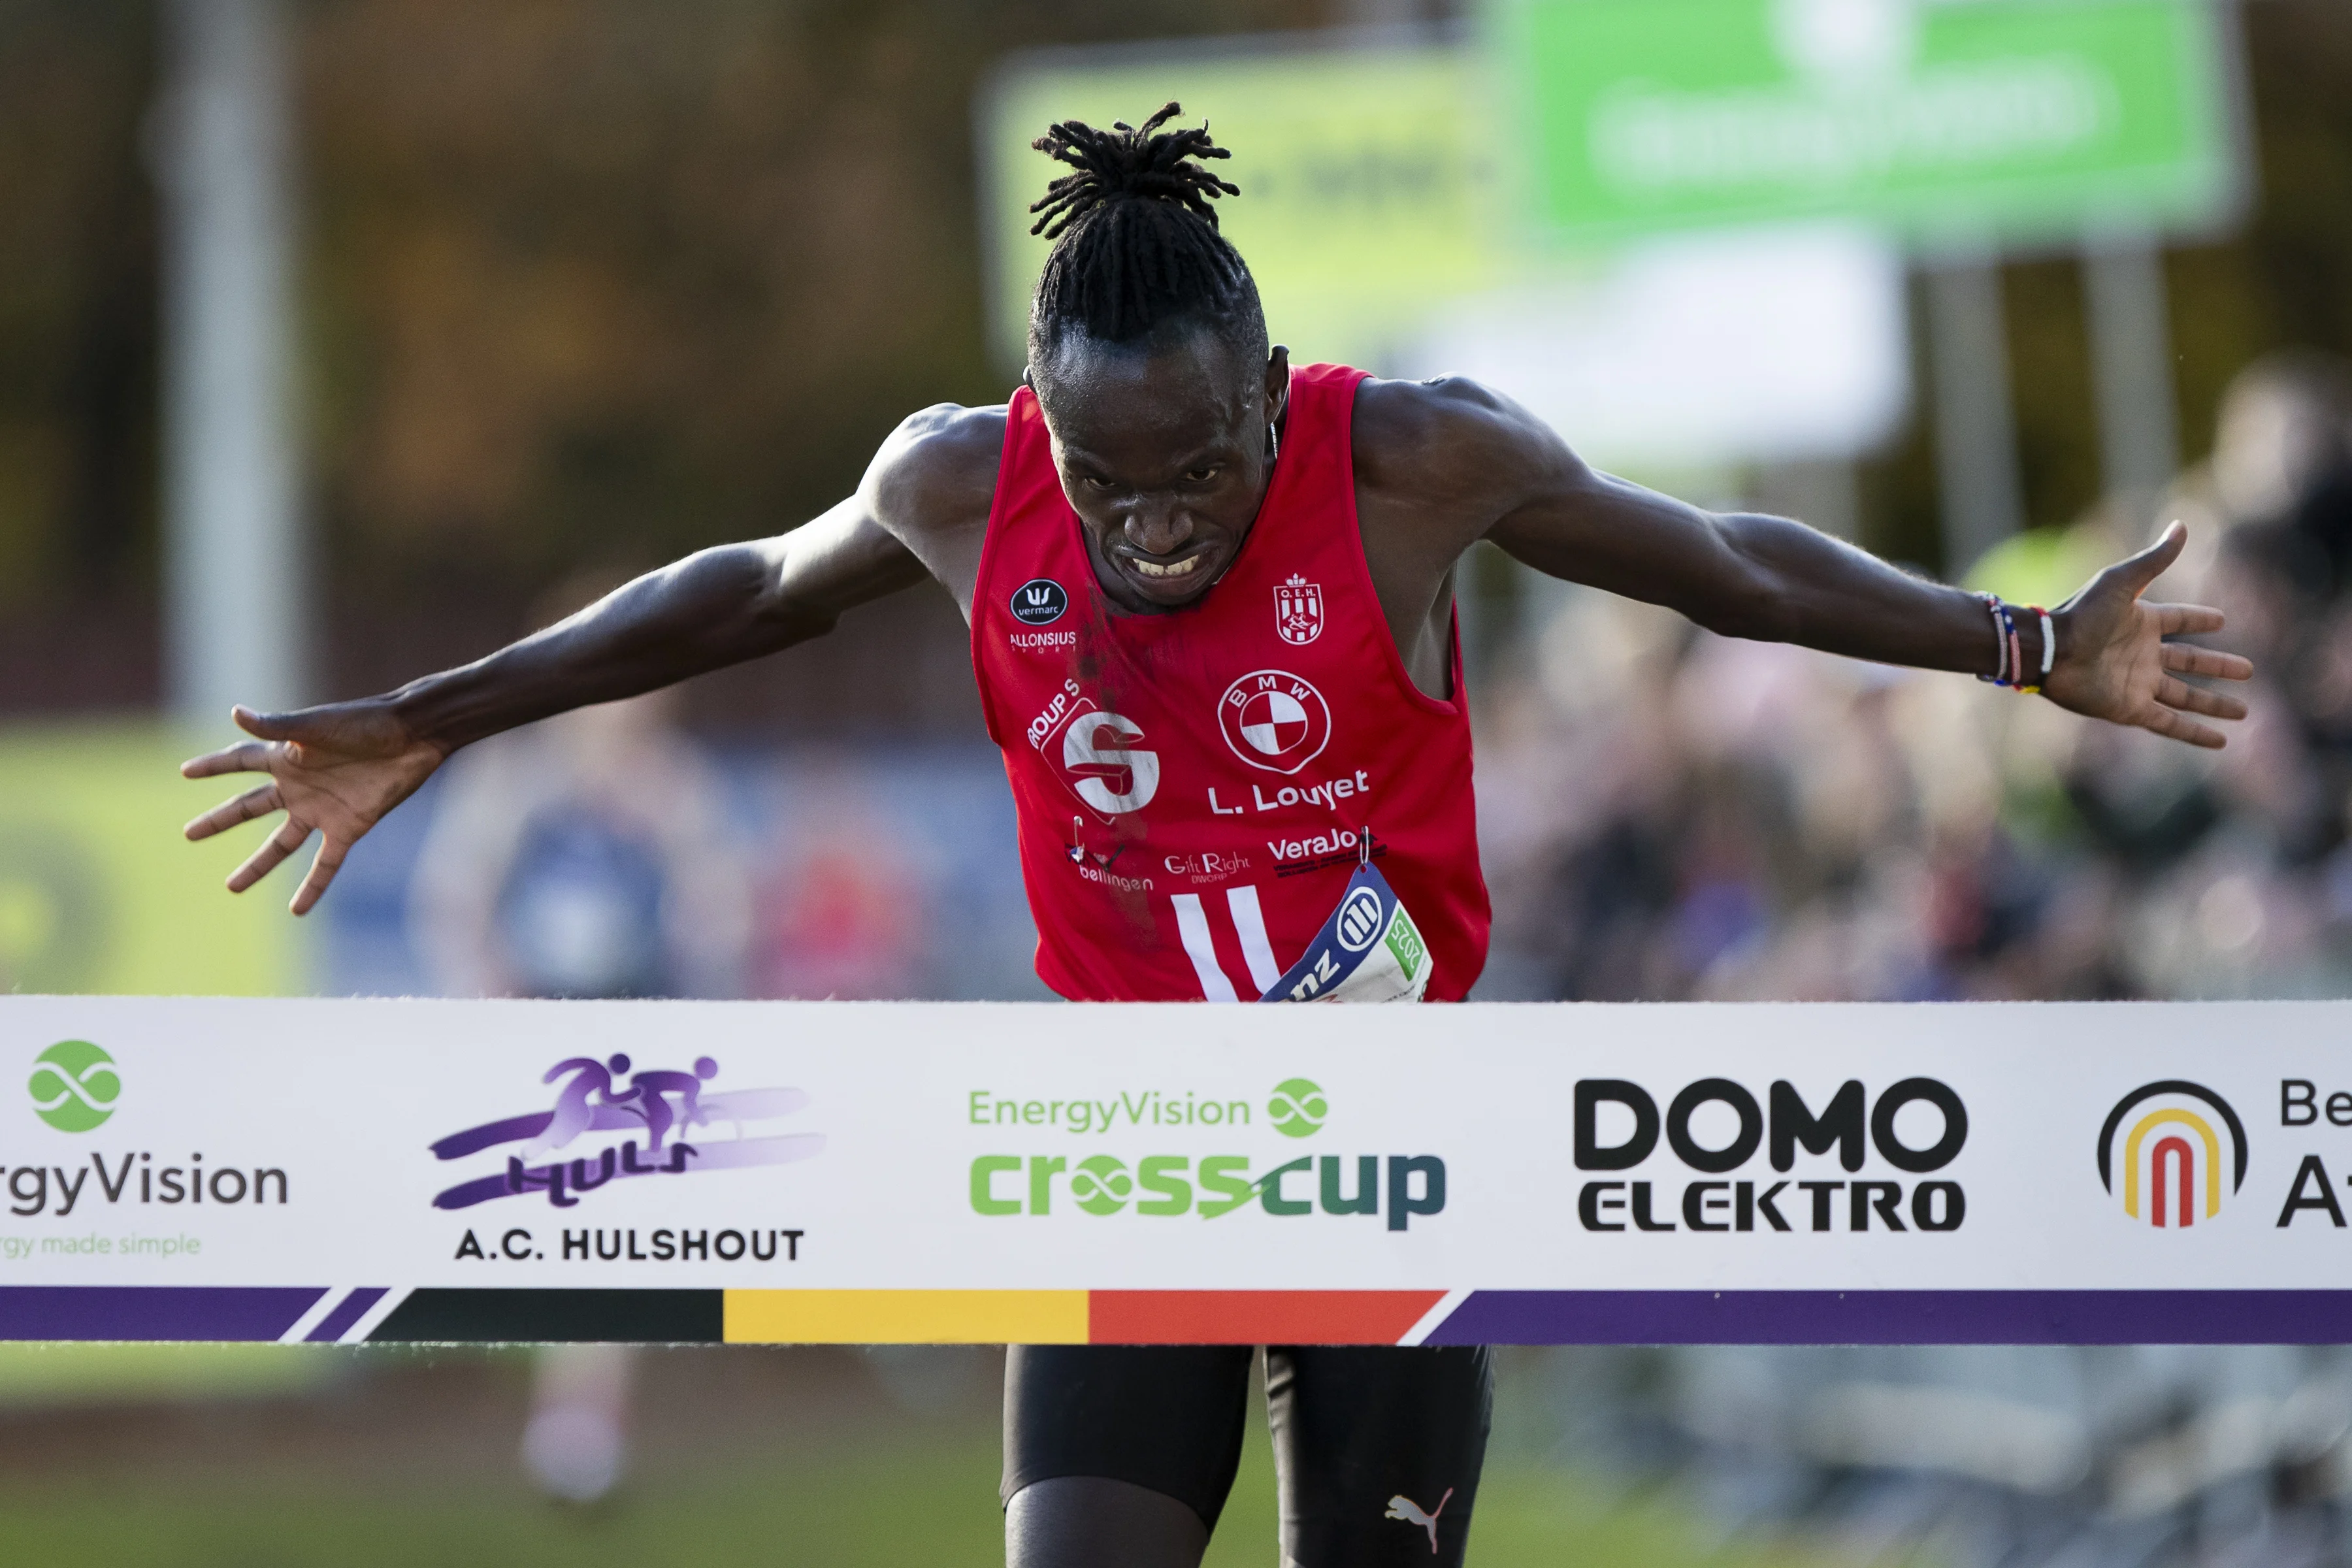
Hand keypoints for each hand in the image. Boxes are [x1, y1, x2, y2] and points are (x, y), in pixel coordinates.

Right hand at [181, 702, 448, 913]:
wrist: (413, 737)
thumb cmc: (365, 722)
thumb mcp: (316, 725)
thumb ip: (276, 725)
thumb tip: (234, 712)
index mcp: (287, 755)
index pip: (239, 762)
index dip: (213, 766)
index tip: (185, 772)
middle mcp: (299, 786)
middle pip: (250, 807)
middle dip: (220, 820)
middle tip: (188, 834)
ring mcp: (322, 809)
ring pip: (282, 845)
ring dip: (257, 866)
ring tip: (231, 886)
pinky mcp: (350, 827)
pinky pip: (326, 864)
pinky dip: (312, 887)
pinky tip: (296, 910)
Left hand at [2041, 522, 2252, 748]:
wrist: (2049, 651)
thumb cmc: (2082, 614)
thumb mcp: (2122, 581)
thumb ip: (2155, 559)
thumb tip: (2182, 525)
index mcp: (2142, 623)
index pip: (2179, 621)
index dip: (2199, 620)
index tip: (2220, 621)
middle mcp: (2143, 655)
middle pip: (2190, 663)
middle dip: (2218, 667)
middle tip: (2248, 670)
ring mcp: (2138, 684)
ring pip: (2186, 697)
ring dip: (2213, 705)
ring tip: (2243, 711)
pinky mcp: (2131, 708)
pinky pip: (2170, 724)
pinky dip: (2194, 733)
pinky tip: (2219, 741)